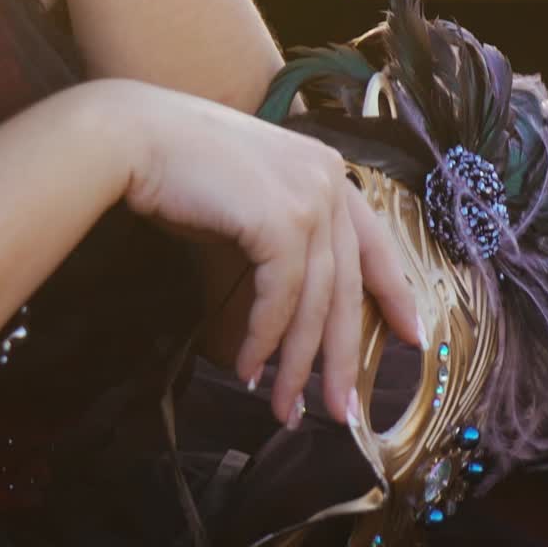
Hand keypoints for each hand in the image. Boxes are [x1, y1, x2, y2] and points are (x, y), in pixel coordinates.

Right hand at [108, 80, 422, 427]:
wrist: (136, 137)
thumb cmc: (182, 170)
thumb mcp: (250, 201)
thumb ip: (283, 237)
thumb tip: (293, 313)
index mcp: (326, 168)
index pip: (373, 242)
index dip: (395, 293)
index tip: (412, 337)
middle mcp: (328, 177)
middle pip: (348, 283)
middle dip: (344, 355)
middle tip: (341, 410)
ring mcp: (309, 196)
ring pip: (316, 300)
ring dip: (297, 363)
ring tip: (284, 407)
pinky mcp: (281, 219)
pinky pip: (281, 299)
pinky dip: (265, 340)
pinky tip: (249, 368)